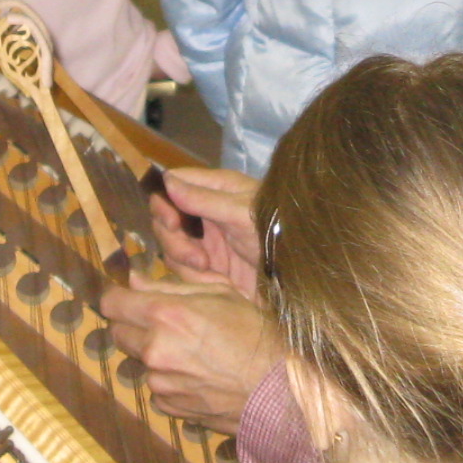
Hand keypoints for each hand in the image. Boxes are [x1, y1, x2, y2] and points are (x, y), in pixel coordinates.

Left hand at [100, 274, 282, 430]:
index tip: (128, 298)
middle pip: (118, 332)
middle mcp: (154, 349)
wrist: (279, 388)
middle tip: (167, 324)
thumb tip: (135, 280)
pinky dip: (170, 380)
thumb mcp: (222, 293)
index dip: (119, 298)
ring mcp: (159, 382)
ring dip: (155, 354)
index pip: (112, 303)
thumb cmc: (256, 333)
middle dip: (135, 325)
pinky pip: (157, 388)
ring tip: (194, 353)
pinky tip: (200, 376)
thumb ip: (172, 285)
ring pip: (139, 362)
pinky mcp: (169, 407)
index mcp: (165, 315)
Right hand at [151, 165, 262, 296]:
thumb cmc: (275, 230)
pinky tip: (217, 281)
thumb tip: (167, 180)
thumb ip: (203, 199)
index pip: (173, 185)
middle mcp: (206, 213)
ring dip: (184, 260)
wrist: (298, 272)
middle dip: (174, 239)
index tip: (172, 221)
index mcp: (215, 189)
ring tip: (208, 267)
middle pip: (165, 220)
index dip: (164, 202)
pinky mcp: (210, 267)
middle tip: (197, 256)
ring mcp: (207, 241)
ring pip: (172, 247)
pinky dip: (195, 277)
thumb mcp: (240, 212)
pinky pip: (185, 271)